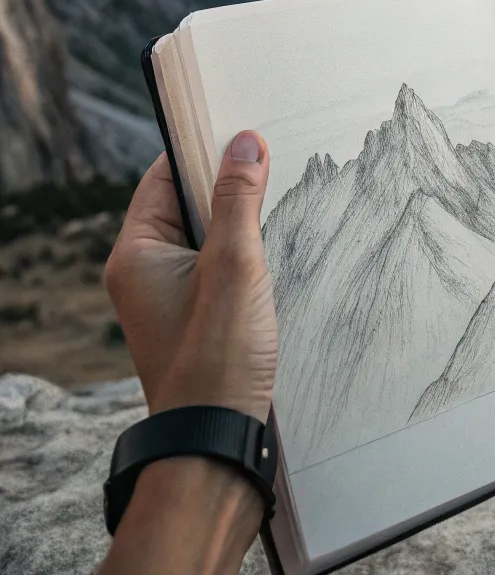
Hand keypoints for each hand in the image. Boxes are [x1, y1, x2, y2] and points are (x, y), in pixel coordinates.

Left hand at [105, 133, 278, 421]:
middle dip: (228, 184)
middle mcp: (142, 272)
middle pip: (184, 204)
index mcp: (135, 253)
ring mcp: (166, 297)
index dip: (202, 149)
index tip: (244, 131)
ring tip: (278, 202)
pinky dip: (242, 254)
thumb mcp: (235, 265)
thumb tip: (245, 142)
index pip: (163, 176)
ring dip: (239, 221)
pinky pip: (214, 267)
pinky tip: (274, 252)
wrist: (218, 443)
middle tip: (273, 162)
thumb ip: (239, 199)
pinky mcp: (192, 318)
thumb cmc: (218, 359)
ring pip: (204, 236)